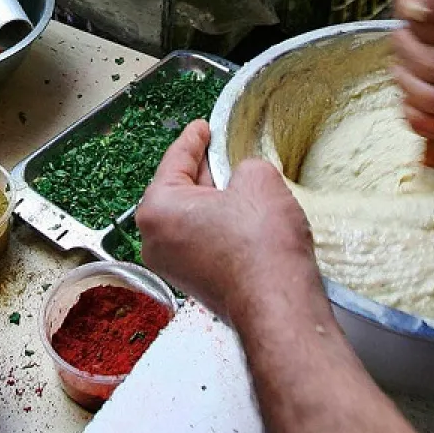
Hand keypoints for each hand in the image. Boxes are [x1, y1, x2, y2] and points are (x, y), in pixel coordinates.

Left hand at [135, 121, 315, 320]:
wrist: (278, 305)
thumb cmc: (260, 245)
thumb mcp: (258, 178)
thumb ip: (245, 166)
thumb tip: (244, 177)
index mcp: (156, 209)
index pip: (175, 160)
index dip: (193, 139)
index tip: (203, 127)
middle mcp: (155, 240)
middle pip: (180, 191)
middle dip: (205, 171)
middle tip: (224, 151)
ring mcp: (173, 267)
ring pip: (193, 218)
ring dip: (216, 201)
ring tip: (242, 183)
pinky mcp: (196, 283)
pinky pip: (203, 241)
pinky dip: (221, 226)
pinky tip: (246, 217)